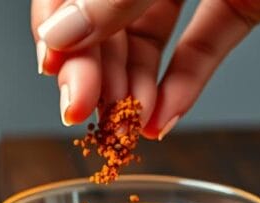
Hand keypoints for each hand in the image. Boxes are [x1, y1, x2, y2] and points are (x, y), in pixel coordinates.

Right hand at [32, 0, 259, 137]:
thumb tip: (59, 36)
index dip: (56, 32)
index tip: (56, 78)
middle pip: (104, 19)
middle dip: (95, 71)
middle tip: (90, 117)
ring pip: (149, 38)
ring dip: (136, 87)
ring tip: (131, 126)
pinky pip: (203, 43)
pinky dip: (186, 82)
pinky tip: (165, 119)